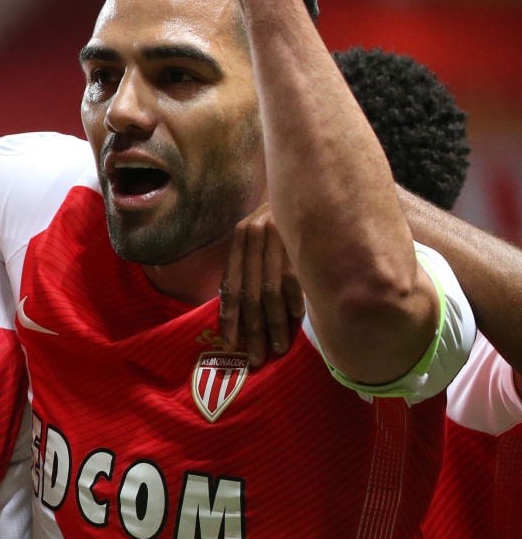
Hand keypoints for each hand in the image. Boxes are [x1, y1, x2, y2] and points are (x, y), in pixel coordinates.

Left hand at [219, 203, 303, 366]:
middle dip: (251, 331)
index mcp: (239, 239)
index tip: (230, 345)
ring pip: (270, 293)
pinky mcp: (298, 241)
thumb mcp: (260, 236)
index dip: (228, 319)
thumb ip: (249, 267)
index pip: (230, 287)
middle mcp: (253, 238)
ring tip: (276, 349)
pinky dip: (293, 304)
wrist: (310, 181)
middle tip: (254, 358)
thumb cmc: (284, 217)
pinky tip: (294, 324)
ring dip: (274, 325)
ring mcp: (276, 239)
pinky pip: (293, 281)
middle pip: (248, 295)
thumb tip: (241, 312)